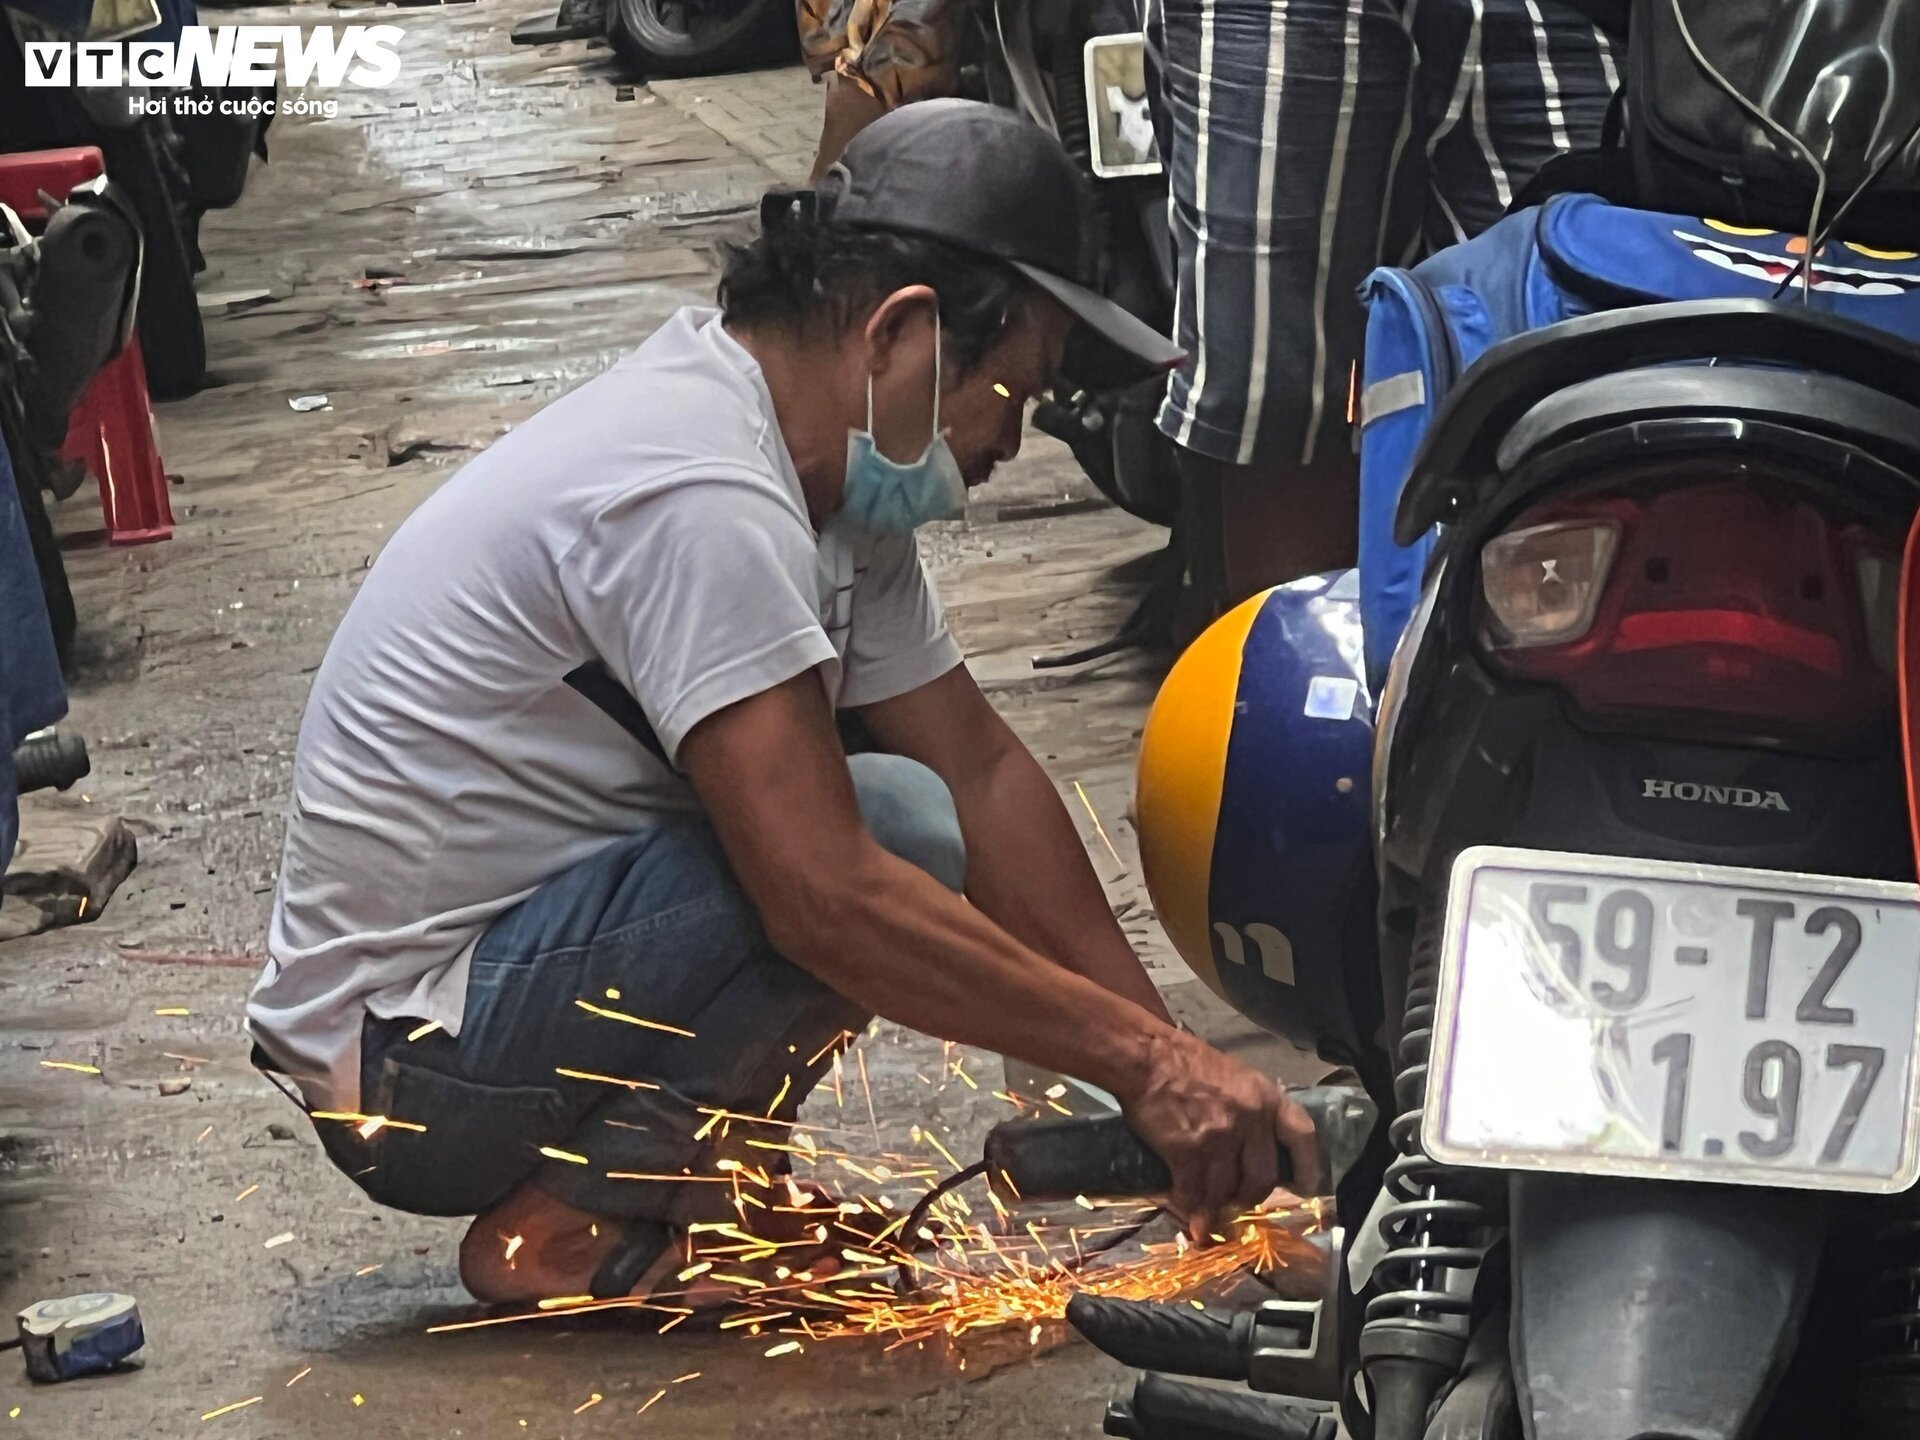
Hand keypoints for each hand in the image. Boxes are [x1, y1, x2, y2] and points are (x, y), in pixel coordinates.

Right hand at [1121, 1029, 1323, 1239]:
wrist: (1146, 1058)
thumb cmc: (1187, 1062)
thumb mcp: (1235, 1077)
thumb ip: (1251, 1109)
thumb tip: (1255, 1146)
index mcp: (1266, 1097)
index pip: (1302, 1137)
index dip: (1308, 1167)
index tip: (1304, 1188)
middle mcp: (1250, 1120)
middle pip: (1263, 1178)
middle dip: (1249, 1196)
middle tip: (1236, 1200)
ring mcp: (1220, 1138)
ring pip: (1226, 1190)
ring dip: (1216, 1205)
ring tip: (1207, 1210)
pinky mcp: (1189, 1153)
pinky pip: (1194, 1192)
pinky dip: (1190, 1206)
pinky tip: (1186, 1210)